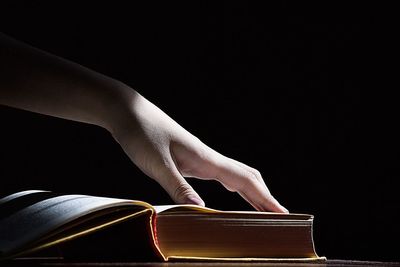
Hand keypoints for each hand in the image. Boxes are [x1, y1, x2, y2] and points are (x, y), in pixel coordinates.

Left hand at [110, 90, 287, 212]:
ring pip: (235, 175)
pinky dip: (234, 187)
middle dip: (264, 197)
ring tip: (263, 209)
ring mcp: (201, 158)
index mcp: (205, 158)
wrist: (128, 113)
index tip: (283, 214)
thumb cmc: (141, 134)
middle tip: (279, 216)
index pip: (244, 180)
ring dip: (252, 192)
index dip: (264, 198)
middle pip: (246, 177)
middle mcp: (208, 157)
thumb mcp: (156, 163)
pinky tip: (232, 193)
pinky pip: (221, 176)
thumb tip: (202, 208)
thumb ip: (178, 186)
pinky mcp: (191, 160)